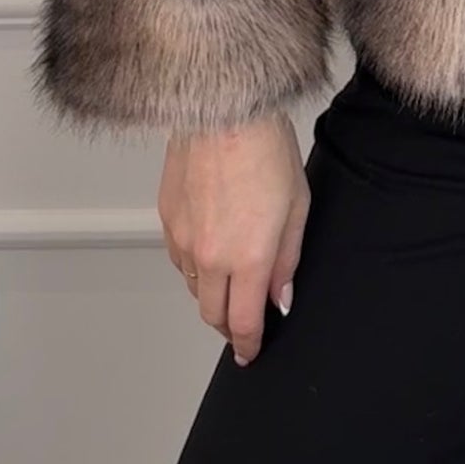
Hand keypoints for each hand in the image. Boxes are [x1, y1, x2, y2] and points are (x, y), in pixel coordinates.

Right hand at [159, 115, 310, 365]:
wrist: (224, 111)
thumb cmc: (266, 151)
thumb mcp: (297, 210)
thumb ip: (287, 261)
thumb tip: (280, 299)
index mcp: (247, 260)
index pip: (242, 323)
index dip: (247, 344)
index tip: (250, 352)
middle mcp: (210, 257)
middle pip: (212, 314)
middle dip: (228, 326)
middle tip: (242, 324)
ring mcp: (183, 239)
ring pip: (194, 287)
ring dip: (212, 294)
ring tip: (230, 283)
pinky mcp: (167, 218)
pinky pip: (180, 259)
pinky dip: (195, 266)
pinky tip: (210, 251)